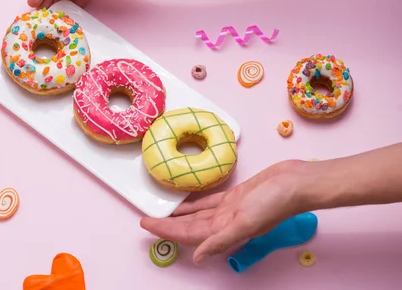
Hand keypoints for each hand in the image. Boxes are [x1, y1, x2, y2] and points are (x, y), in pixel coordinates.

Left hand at [141, 160, 307, 264]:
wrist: (296, 183)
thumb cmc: (275, 202)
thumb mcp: (245, 222)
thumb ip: (220, 240)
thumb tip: (198, 258)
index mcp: (225, 230)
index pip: (187, 233)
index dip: (166, 230)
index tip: (146, 224)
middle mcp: (225, 222)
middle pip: (188, 225)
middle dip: (167, 224)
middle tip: (146, 218)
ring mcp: (230, 209)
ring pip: (197, 214)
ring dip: (179, 214)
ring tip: (162, 211)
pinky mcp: (236, 195)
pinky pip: (209, 201)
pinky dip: (195, 202)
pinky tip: (186, 200)